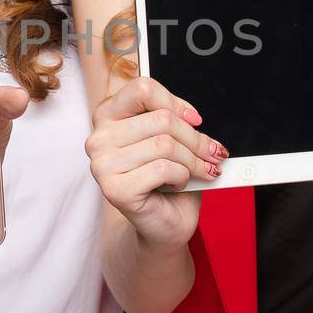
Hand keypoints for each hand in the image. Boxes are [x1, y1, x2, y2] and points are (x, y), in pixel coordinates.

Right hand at [84, 76, 226, 250]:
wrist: (164, 223)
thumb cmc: (167, 180)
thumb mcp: (171, 139)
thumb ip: (175, 120)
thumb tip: (193, 117)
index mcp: (108, 116)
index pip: (142, 88)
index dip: (175, 103)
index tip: (195, 120)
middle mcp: (99, 138)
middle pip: (161, 119)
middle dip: (196, 139)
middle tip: (212, 153)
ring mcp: (102, 165)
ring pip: (164, 144)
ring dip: (193, 161)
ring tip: (199, 171)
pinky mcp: (115, 189)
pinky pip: (163, 169)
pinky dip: (182, 177)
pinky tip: (178, 184)